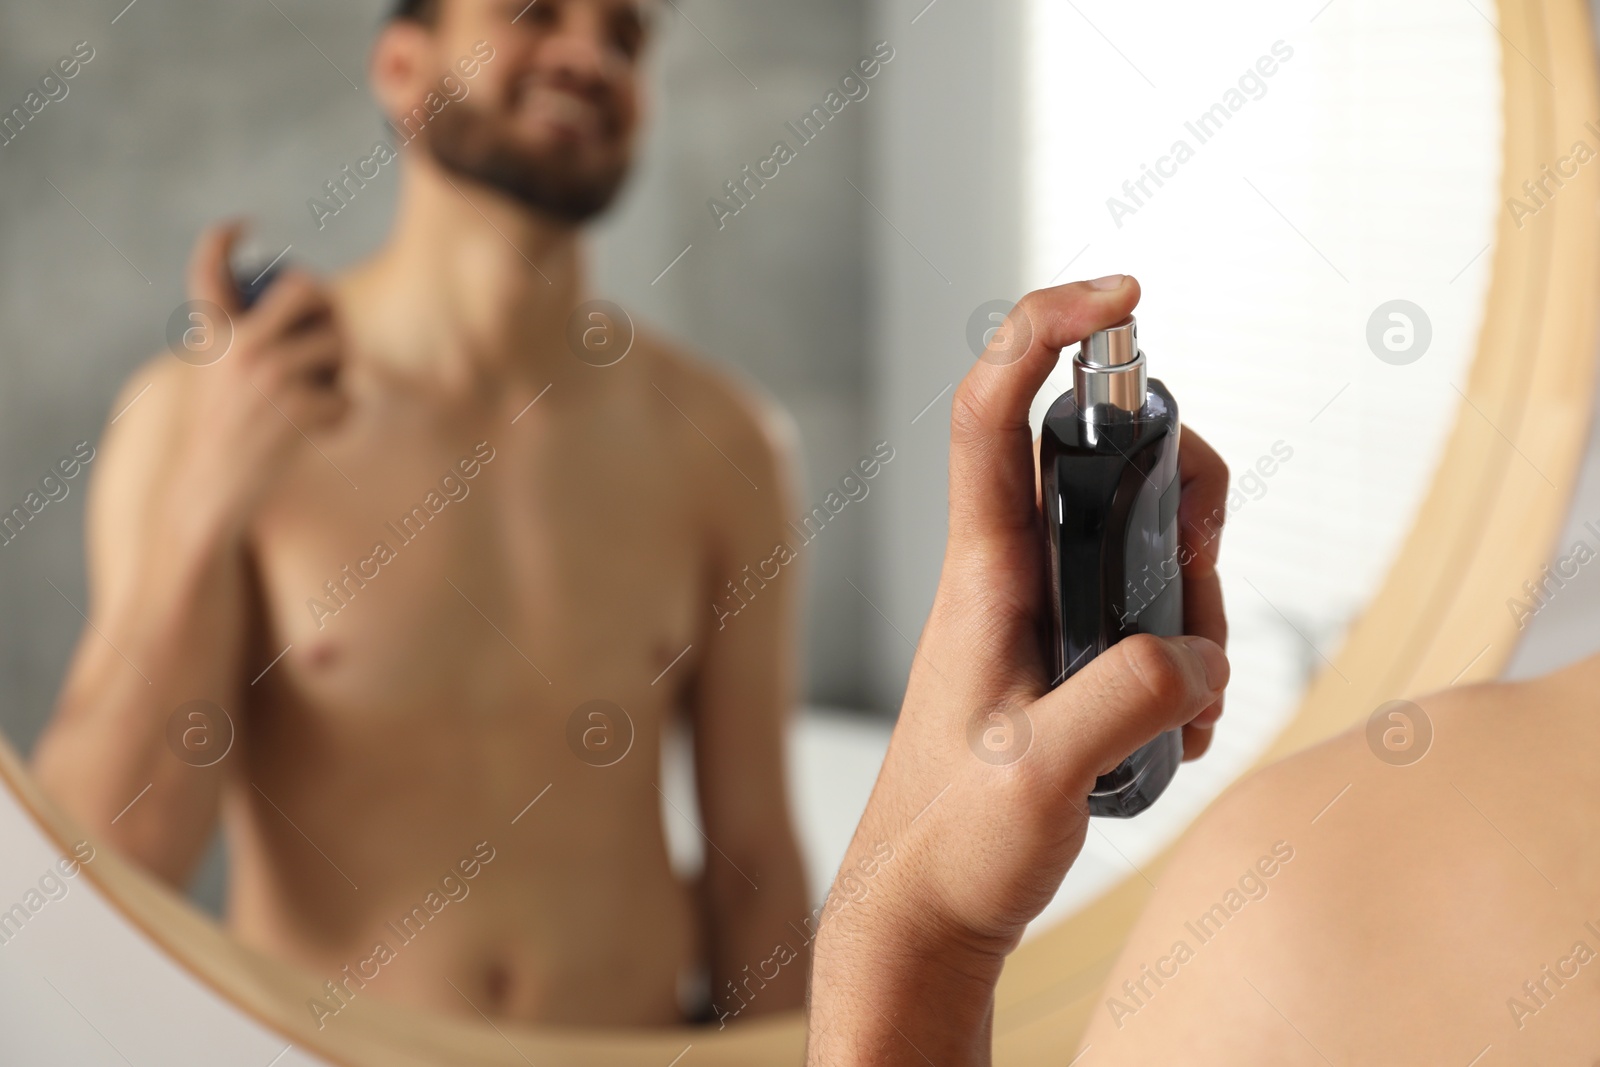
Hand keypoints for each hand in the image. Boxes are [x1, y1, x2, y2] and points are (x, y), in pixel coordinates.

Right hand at [172, 222, 347, 537]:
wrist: (209, 486)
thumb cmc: (221, 428)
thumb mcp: (217, 374)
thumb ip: (245, 336)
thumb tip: (304, 296)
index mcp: (214, 332)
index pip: (210, 267)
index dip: (223, 238)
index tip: (242, 226)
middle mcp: (239, 344)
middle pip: (308, 289)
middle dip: (329, 309)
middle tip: (329, 335)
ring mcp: (271, 374)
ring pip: (338, 345)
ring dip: (341, 370)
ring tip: (320, 394)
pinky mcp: (299, 408)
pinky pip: (347, 397)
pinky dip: (341, 416)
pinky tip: (316, 431)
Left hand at [807, 277, 1229, 1064]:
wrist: (919, 915)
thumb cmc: (950, 849)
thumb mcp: (1039, 778)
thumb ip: (1123, 702)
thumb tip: (1195, 654)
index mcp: (982, 575)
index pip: (992, 411)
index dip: (1045, 329)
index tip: (1122, 296)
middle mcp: (1008, 574)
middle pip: (1101, 458)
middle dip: (1178, 492)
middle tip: (1194, 584)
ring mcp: (1039, 613)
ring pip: (1136, 536)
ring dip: (1191, 595)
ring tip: (1189, 702)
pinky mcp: (1063, 656)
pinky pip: (1143, 609)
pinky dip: (1183, 650)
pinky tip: (1177, 728)